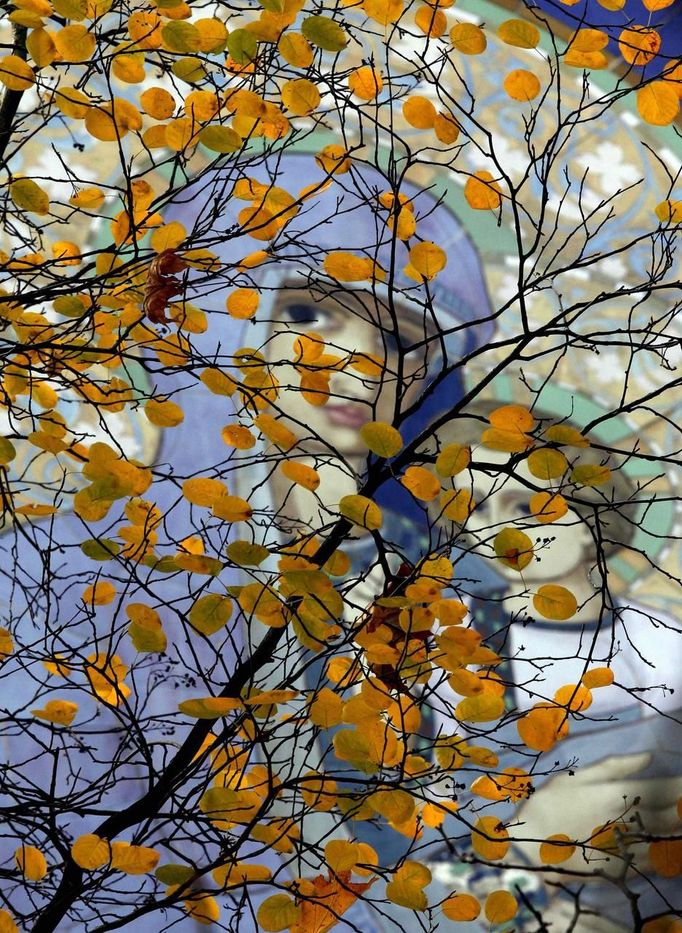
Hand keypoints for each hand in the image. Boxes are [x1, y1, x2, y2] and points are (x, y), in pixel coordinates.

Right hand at [512, 753, 681, 876]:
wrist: (533, 848)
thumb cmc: (551, 804)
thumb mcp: (577, 776)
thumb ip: (615, 766)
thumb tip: (649, 757)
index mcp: (622, 794)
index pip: (669, 788)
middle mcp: (633, 821)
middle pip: (675, 814)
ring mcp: (632, 847)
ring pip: (670, 837)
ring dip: (677, 826)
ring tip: (678, 816)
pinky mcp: (628, 868)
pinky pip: (659, 859)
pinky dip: (668, 849)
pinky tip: (668, 842)